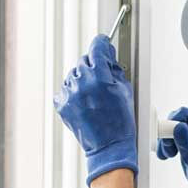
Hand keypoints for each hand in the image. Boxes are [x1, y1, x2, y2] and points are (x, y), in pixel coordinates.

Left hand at [53, 34, 137, 185]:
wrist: (108, 146)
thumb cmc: (120, 122)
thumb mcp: (124, 91)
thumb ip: (115, 70)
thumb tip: (108, 57)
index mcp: (99, 77)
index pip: (97, 48)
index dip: (101, 44)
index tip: (102, 42)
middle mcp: (82, 83)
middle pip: (84, 61)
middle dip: (93, 66)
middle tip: (103, 78)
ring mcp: (70, 94)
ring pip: (74, 75)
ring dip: (83, 80)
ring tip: (94, 96)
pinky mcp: (62, 105)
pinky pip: (65, 90)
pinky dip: (73, 92)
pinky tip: (84, 102)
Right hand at [156, 106, 187, 187]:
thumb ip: (187, 145)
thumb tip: (177, 126)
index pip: (185, 114)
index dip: (170, 123)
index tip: (165, 140)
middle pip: (179, 120)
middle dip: (167, 134)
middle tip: (166, 151)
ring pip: (177, 128)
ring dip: (168, 140)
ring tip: (166, 155)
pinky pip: (180, 136)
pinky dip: (172, 144)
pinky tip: (169, 155)